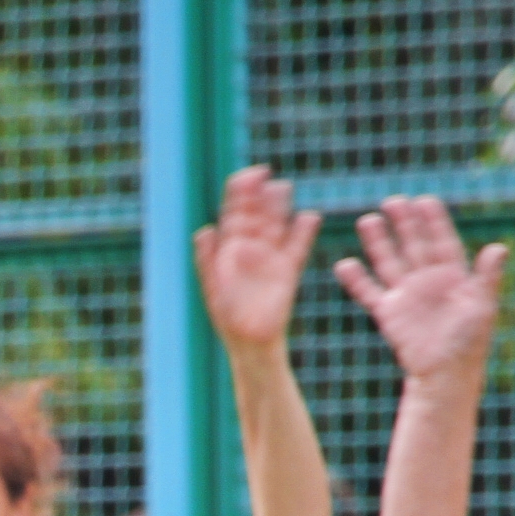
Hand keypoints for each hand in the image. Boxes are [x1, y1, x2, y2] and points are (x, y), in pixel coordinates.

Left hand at [192, 165, 320, 349]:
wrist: (249, 341)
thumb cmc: (227, 316)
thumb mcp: (212, 284)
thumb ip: (207, 257)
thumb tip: (205, 229)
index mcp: (229, 249)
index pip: (234, 214)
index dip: (239, 195)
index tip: (245, 176)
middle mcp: (251, 249)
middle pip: (257, 215)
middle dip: (259, 195)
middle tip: (264, 174)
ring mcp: (270, 258)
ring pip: (277, 226)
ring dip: (279, 207)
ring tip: (282, 187)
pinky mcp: (287, 271)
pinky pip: (297, 247)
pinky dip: (303, 233)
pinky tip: (309, 217)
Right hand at [333, 196, 507, 383]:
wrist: (445, 375)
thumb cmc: (469, 343)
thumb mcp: (482, 307)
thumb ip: (487, 277)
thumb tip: (499, 248)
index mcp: (453, 276)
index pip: (442, 241)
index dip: (434, 222)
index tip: (424, 201)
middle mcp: (428, 281)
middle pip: (414, 245)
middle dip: (404, 223)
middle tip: (393, 201)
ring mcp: (406, 296)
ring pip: (390, 262)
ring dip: (379, 242)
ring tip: (368, 220)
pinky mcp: (388, 313)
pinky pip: (369, 292)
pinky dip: (356, 280)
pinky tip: (345, 264)